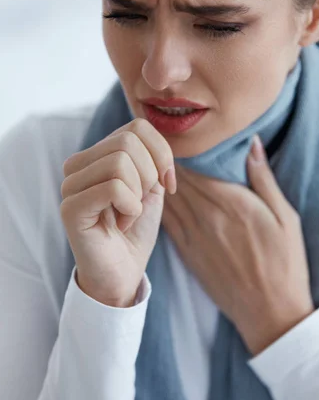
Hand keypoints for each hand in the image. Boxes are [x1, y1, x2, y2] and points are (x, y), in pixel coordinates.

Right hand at [60, 118, 175, 306]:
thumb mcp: (151, 185)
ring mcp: (70, 185)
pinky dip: (130, 208)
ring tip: (127, 214)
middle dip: (150, 175)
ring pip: (120, 163)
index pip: (137, 127)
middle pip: (129, 142)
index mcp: (96, 154)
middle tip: (139, 202)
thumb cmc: (136, 230)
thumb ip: (153, 156)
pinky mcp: (70, 208)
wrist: (123, 272)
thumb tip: (160, 141)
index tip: (166, 183)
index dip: (162, 154)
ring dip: (137, 195)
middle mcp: (77, 165)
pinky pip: (113, 188)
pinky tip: (120, 223)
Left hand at [162, 135, 313, 354]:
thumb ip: (264, 179)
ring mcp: (194, 236)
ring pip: (169, 197)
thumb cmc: (285, 263)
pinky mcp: (187, 252)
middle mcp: (208, 217)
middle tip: (158, 136)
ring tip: (151, 158)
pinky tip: (155, 191)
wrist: (269, 312)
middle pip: (179, 177)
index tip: (177, 130)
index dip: (184, 145)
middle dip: (167, 156)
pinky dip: (159, 202)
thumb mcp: (286, 217)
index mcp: (233, 204)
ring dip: (159, 177)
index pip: (198, 165)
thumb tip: (251, 144)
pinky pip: (167, 219)